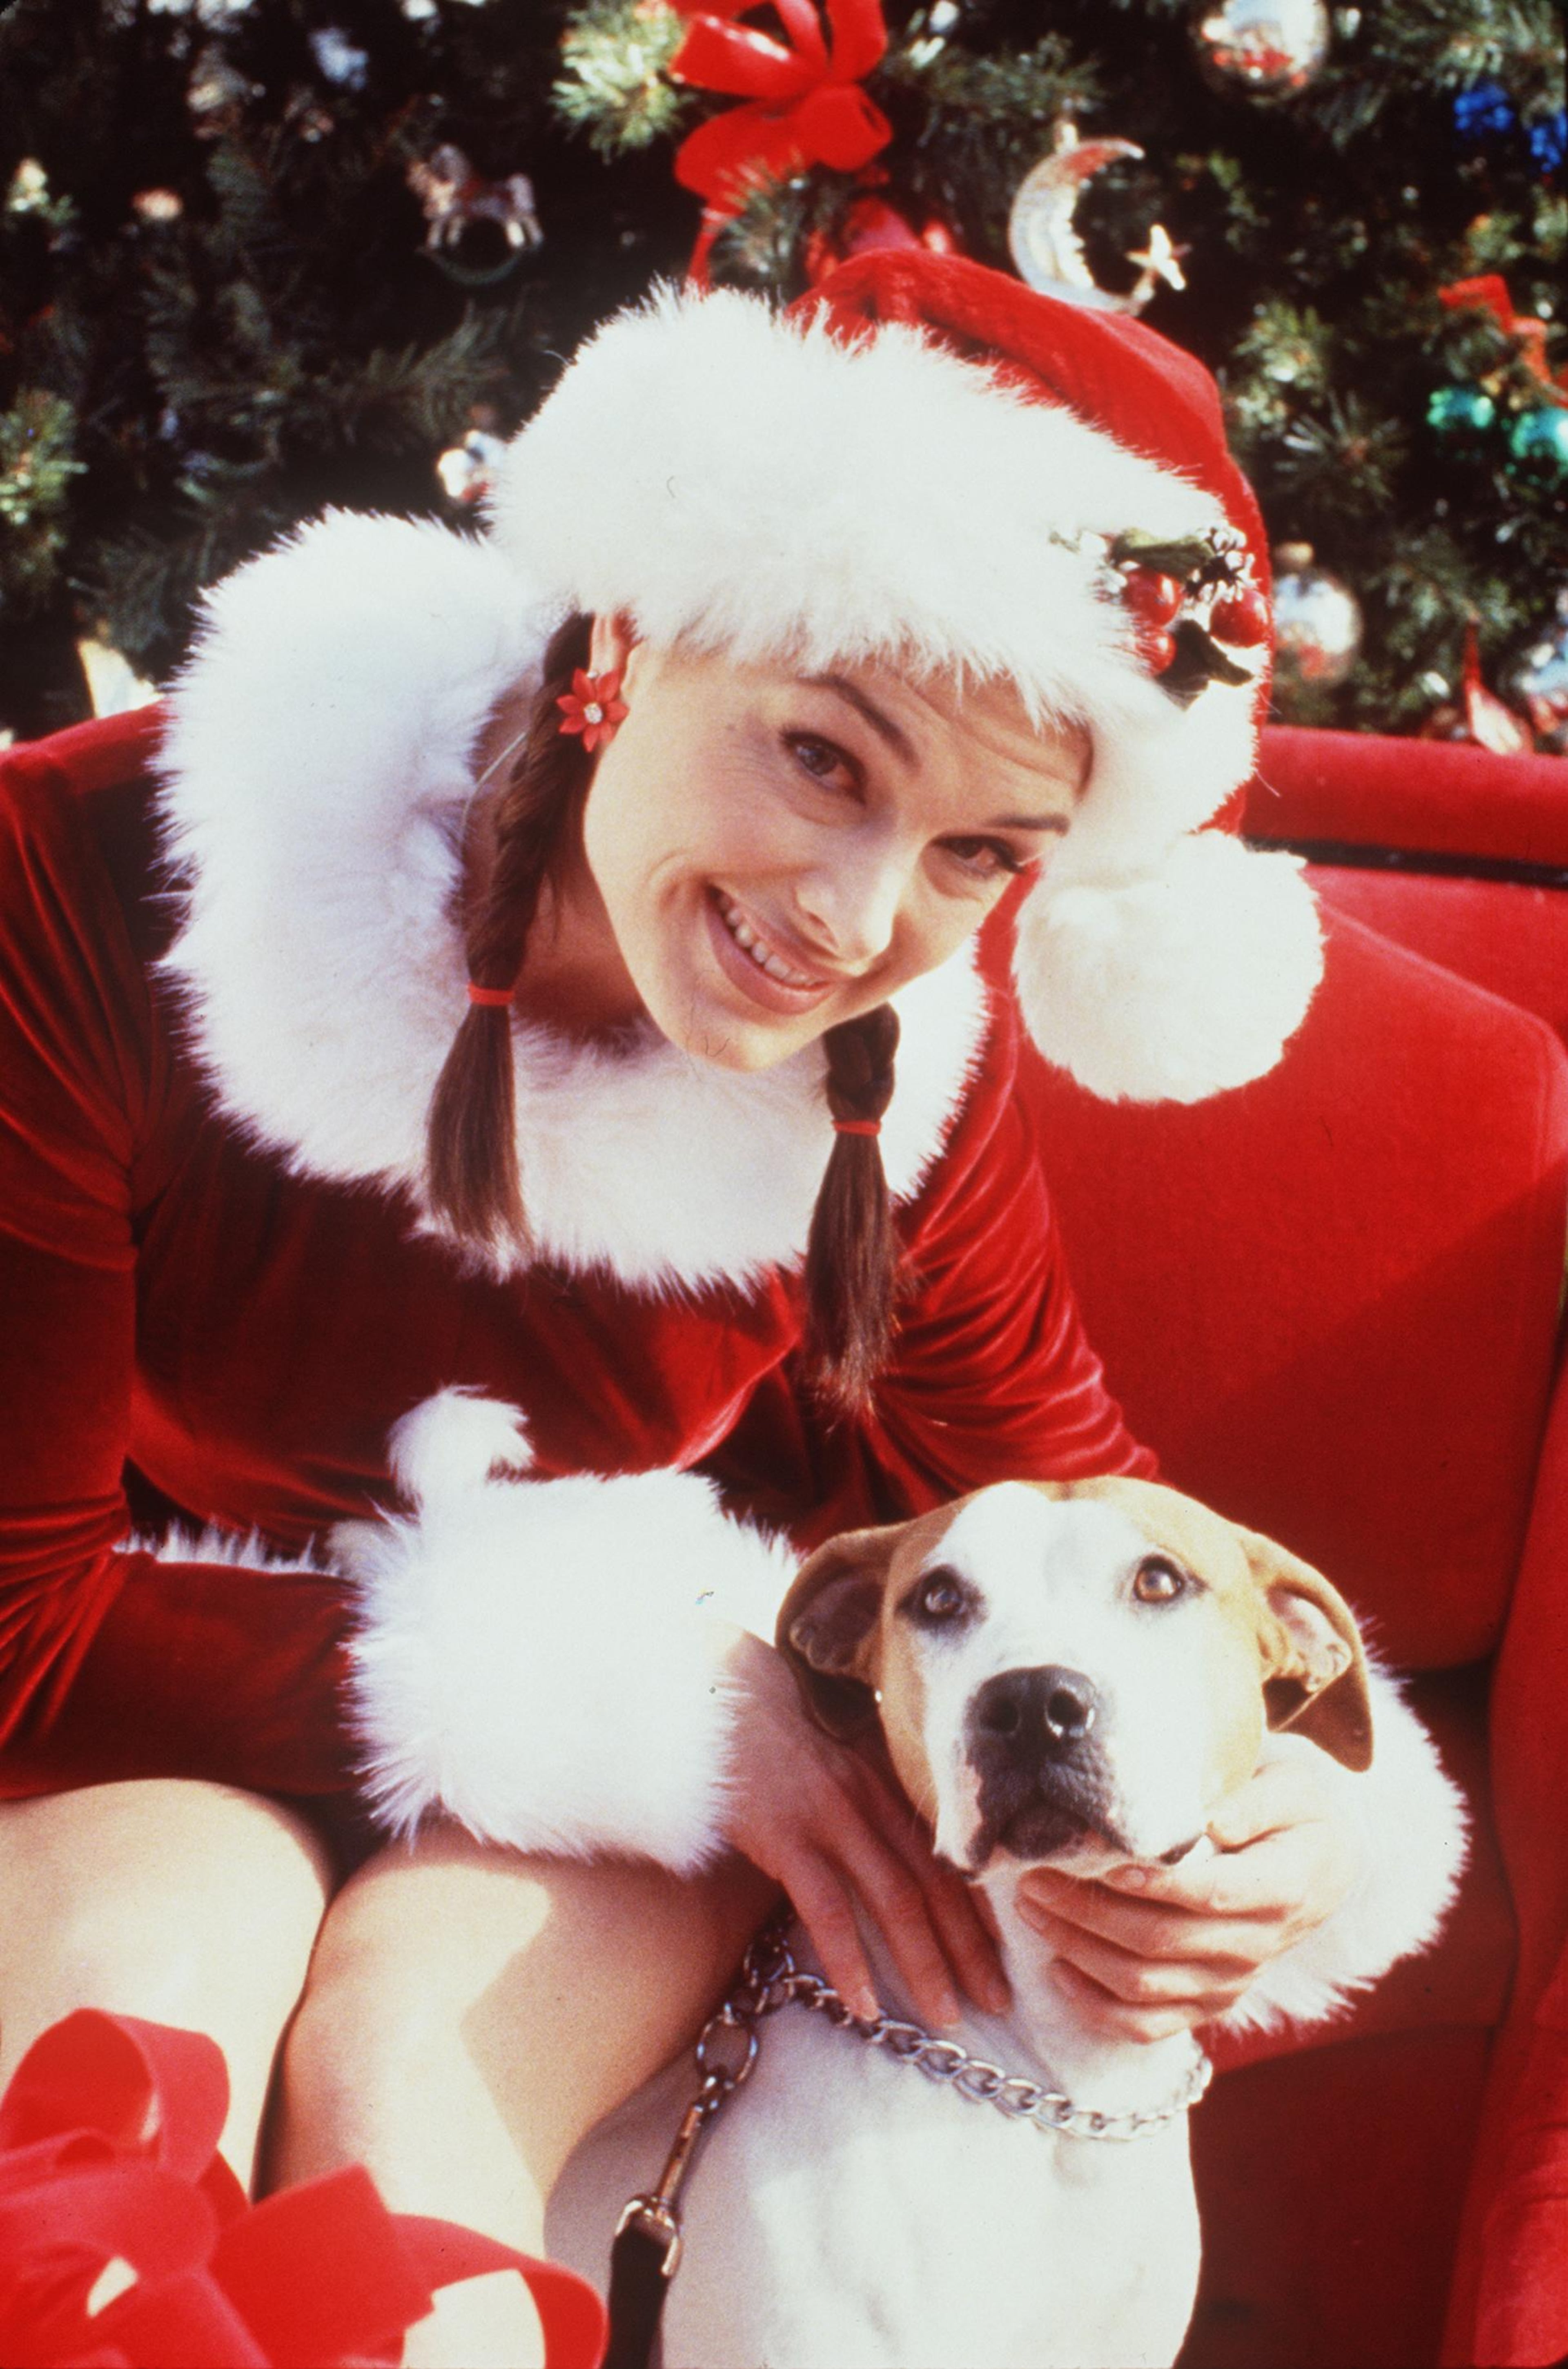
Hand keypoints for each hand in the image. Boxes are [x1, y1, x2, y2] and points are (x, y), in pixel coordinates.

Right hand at [718, 1628, 1009, 2031]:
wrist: (714, 1699)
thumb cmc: (769, 1735)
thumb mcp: (832, 1758)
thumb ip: (864, 1798)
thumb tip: (891, 1854)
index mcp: (884, 1783)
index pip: (948, 1856)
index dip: (980, 1909)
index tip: (1004, 1954)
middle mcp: (869, 1799)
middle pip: (935, 1883)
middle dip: (970, 1948)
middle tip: (998, 2001)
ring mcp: (828, 1817)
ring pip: (895, 1900)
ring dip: (926, 1963)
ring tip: (946, 2015)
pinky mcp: (784, 1836)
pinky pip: (828, 1909)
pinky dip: (850, 1959)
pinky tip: (863, 2003)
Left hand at [1013, 1750, 1360, 2042]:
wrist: (1320, 1870)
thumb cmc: (1295, 1816)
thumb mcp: (1291, 1789)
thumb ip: (1254, 1800)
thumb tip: (1211, 1820)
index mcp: (1279, 1889)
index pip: (1208, 1894)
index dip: (1152, 1883)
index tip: (1100, 1860)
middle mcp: (1255, 1946)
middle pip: (1159, 1940)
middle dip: (1087, 1911)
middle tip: (1035, 1876)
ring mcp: (1229, 1983)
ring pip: (1143, 1985)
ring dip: (1079, 1951)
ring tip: (1032, 1910)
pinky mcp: (1207, 2003)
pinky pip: (1148, 2025)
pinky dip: (1097, 2008)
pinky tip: (1058, 1972)